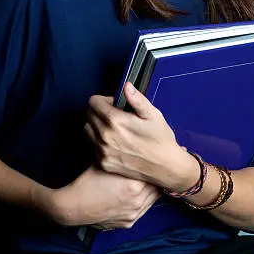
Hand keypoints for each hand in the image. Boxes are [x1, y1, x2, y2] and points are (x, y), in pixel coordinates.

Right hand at [46, 164, 160, 228]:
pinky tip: (137, 193)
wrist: (73, 206)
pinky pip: (143, 210)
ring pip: (153, 199)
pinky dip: (143, 201)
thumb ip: (122, 155)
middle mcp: (138, 201)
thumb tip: (135, 144)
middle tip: (154, 169)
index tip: (156, 158)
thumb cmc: (88, 181)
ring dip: (151, 190)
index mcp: (135, 185)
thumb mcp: (106, 162)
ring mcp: (134, 214)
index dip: (155, 165)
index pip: (155, 173)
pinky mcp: (128, 223)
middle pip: (157, 187)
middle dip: (155, 178)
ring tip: (148, 180)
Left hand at [84, 83, 198, 190]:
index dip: (104, 100)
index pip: (93, 102)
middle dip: (99, 111)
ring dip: (96, 125)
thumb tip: (126, 86)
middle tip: (115, 115)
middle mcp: (105, 136)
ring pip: (88, 130)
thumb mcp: (153, 114)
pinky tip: (114, 141)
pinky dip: (99, 141)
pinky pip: (93, 146)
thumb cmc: (160, 140)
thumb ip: (137, 98)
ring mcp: (103, 151)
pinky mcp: (103, 163)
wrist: (165, 167)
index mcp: (116, 121)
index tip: (114, 104)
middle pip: (89, 115)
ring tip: (112, 128)